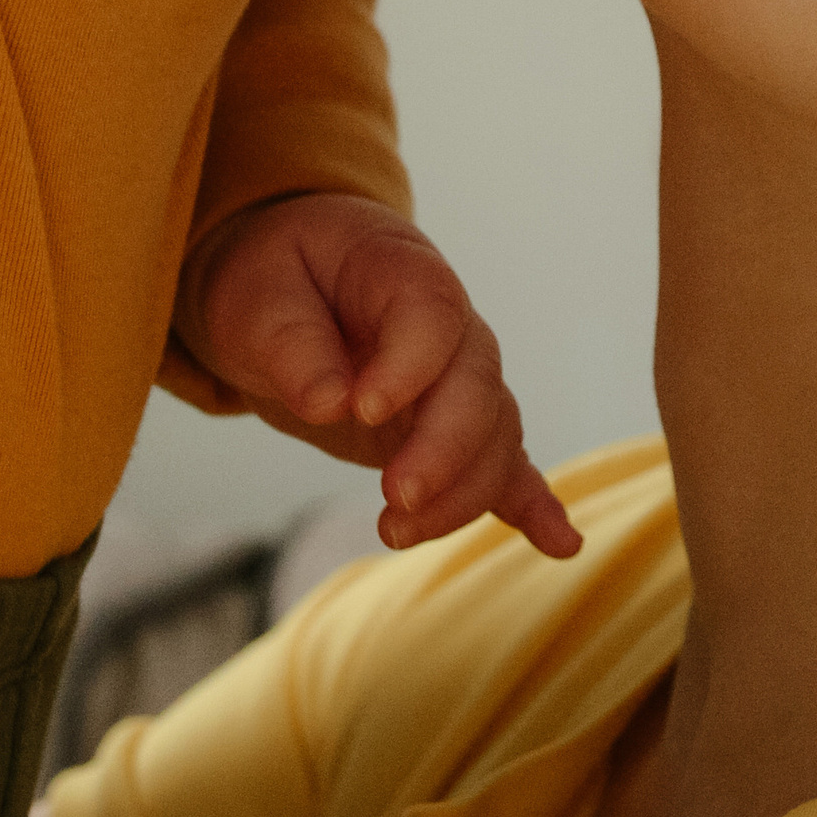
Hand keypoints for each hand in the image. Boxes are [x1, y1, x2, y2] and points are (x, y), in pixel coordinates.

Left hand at [176, 195, 581, 560]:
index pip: (432, 315)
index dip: (409, 366)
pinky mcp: (451, 428)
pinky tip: (559, 543)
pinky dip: (532, 504)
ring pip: (494, 435)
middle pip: (477, 383)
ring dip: (460, 491)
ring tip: (395, 532)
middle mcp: (449, 326)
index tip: (362, 409)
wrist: (287, 283)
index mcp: (404, 272)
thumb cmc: (273, 277)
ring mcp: (458, 379)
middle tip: (393, 499)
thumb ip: (291, 343)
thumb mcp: (257, 295)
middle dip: (445, 449)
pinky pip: (504, 463)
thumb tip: (330, 404)